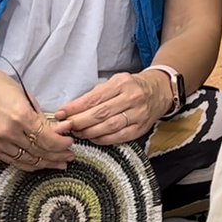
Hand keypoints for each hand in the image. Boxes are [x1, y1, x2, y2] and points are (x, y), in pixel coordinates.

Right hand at [0, 60, 72, 170]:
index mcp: (20, 116)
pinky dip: (28, 164)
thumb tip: (56, 130)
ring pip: (27, 160)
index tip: (70, 143)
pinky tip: (39, 163)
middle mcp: (8, 133)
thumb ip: (39, 116)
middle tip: (69, 156)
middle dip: (57, 155)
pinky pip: (12, 162)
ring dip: (45, 163)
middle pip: (39, 152)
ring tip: (58, 163)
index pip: (47, 138)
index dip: (61, 144)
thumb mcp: (24, 95)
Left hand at [54, 70, 171, 145]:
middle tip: (65, 127)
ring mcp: (138, 114)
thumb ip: (96, 94)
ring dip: (89, 132)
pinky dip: (104, 139)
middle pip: (100, 113)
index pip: (94, 98)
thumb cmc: (133, 86)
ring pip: (109, 127)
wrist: (159, 91)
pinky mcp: (141, 128)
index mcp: (122, 83)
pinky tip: (93, 138)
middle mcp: (131, 98)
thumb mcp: (116, 82)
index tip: (61, 113)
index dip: (76, 107)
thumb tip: (72, 109)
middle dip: (79, 122)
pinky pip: (119, 137)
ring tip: (77, 133)